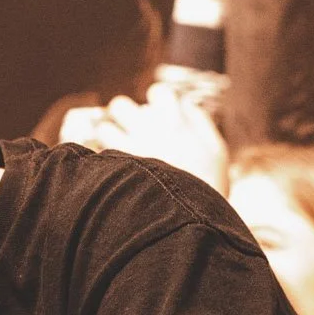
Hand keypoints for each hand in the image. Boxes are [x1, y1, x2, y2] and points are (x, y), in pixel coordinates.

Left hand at [61, 86, 229, 194]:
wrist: (190, 222)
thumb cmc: (209, 187)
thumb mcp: (216, 151)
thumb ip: (200, 122)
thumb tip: (185, 104)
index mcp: (175, 120)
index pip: (158, 92)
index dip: (158, 101)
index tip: (160, 115)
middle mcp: (147, 129)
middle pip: (121, 105)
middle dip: (123, 115)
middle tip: (131, 131)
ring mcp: (128, 148)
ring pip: (104, 127)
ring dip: (109, 137)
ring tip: (119, 151)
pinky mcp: (114, 170)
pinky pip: (97, 155)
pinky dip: (101, 160)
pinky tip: (112, 171)